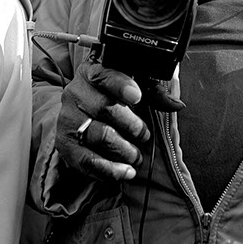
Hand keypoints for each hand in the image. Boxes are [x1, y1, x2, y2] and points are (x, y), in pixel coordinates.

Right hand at [55, 60, 183, 181]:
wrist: (81, 114)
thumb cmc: (114, 96)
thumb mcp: (134, 86)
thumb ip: (155, 93)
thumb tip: (177, 104)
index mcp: (93, 71)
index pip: (104, 74)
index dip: (121, 85)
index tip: (137, 97)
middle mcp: (75, 92)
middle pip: (104, 108)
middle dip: (131, 125)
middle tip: (145, 135)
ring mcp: (68, 118)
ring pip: (98, 135)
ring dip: (123, 149)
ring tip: (137, 156)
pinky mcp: (65, 144)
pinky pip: (86, 160)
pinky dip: (109, 169)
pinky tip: (126, 172)